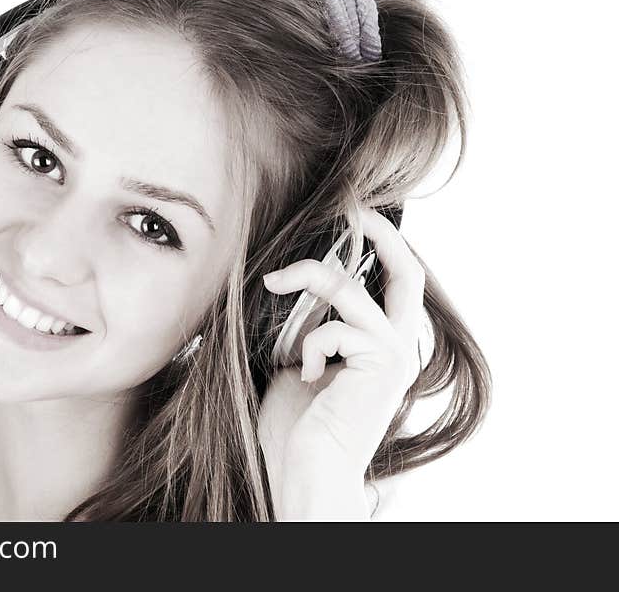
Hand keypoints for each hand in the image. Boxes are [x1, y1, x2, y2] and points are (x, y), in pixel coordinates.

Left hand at [261, 208, 424, 518]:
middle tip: (353, 208)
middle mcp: (397, 348)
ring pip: (354, 290)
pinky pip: (337, 328)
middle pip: (409, 273)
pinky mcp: (381, 367)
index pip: (393, 283)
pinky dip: (309, 343)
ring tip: (274, 281)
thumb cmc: (296, 428)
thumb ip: (306, 328)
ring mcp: (392, 358)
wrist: (304, 474)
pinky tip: (301, 373)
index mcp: (379, 346)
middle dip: (382, 234)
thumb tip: (284, 286)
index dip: (378, 246)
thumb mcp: (296, 363)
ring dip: (309, 278)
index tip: (348, 218)